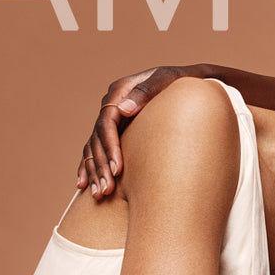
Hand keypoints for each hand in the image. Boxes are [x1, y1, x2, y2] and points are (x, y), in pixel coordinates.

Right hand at [77, 65, 198, 197]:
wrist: (190, 81)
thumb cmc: (181, 80)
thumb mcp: (168, 79)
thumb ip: (147, 90)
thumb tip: (125, 109)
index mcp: (120, 90)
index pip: (107, 122)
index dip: (110, 147)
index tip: (118, 169)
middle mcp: (111, 104)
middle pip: (98, 138)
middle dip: (101, 166)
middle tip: (107, 190)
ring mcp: (111, 118)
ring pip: (94, 147)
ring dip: (94, 172)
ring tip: (99, 195)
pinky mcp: (115, 130)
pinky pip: (95, 150)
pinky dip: (89, 167)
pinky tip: (84, 185)